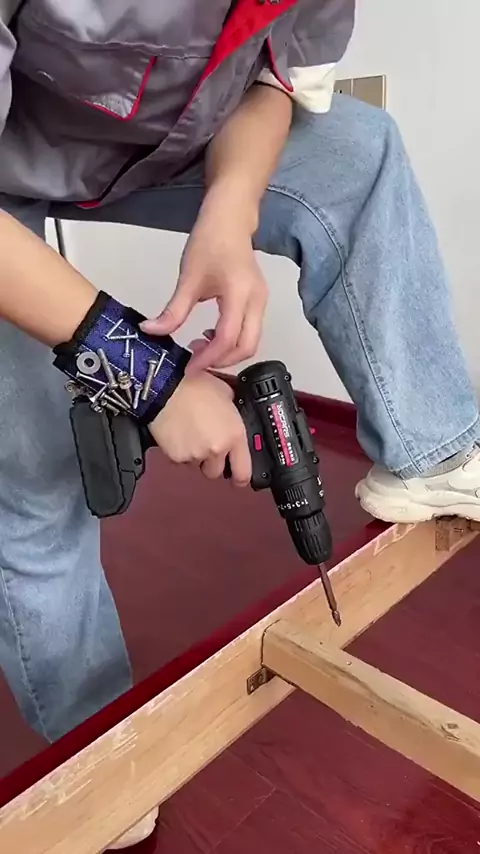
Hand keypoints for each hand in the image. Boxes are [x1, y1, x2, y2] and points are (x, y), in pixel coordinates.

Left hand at [141, 205, 267, 371]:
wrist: (230, 220)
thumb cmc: (210, 242)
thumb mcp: (188, 278)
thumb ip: (173, 311)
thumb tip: (152, 331)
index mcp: (240, 294)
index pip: (227, 338)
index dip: (208, 357)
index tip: (189, 367)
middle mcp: (257, 302)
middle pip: (247, 347)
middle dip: (222, 361)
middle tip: (196, 362)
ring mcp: (261, 302)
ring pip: (251, 342)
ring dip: (227, 352)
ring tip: (199, 346)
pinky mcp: (258, 301)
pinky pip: (250, 332)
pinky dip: (232, 341)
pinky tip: (210, 334)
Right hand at [149, 372, 251, 485]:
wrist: (166, 389)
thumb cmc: (193, 387)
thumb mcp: (225, 393)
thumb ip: (232, 413)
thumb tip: (232, 417)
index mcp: (233, 435)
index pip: (243, 472)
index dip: (240, 478)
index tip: (238, 478)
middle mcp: (216, 449)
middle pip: (216, 471)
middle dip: (212, 462)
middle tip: (206, 444)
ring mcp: (195, 455)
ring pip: (197, 465)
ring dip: (195, 455)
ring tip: (190, 433)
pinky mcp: (176, 457)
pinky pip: (180, 460)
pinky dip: (180, 451)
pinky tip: (178, 433)